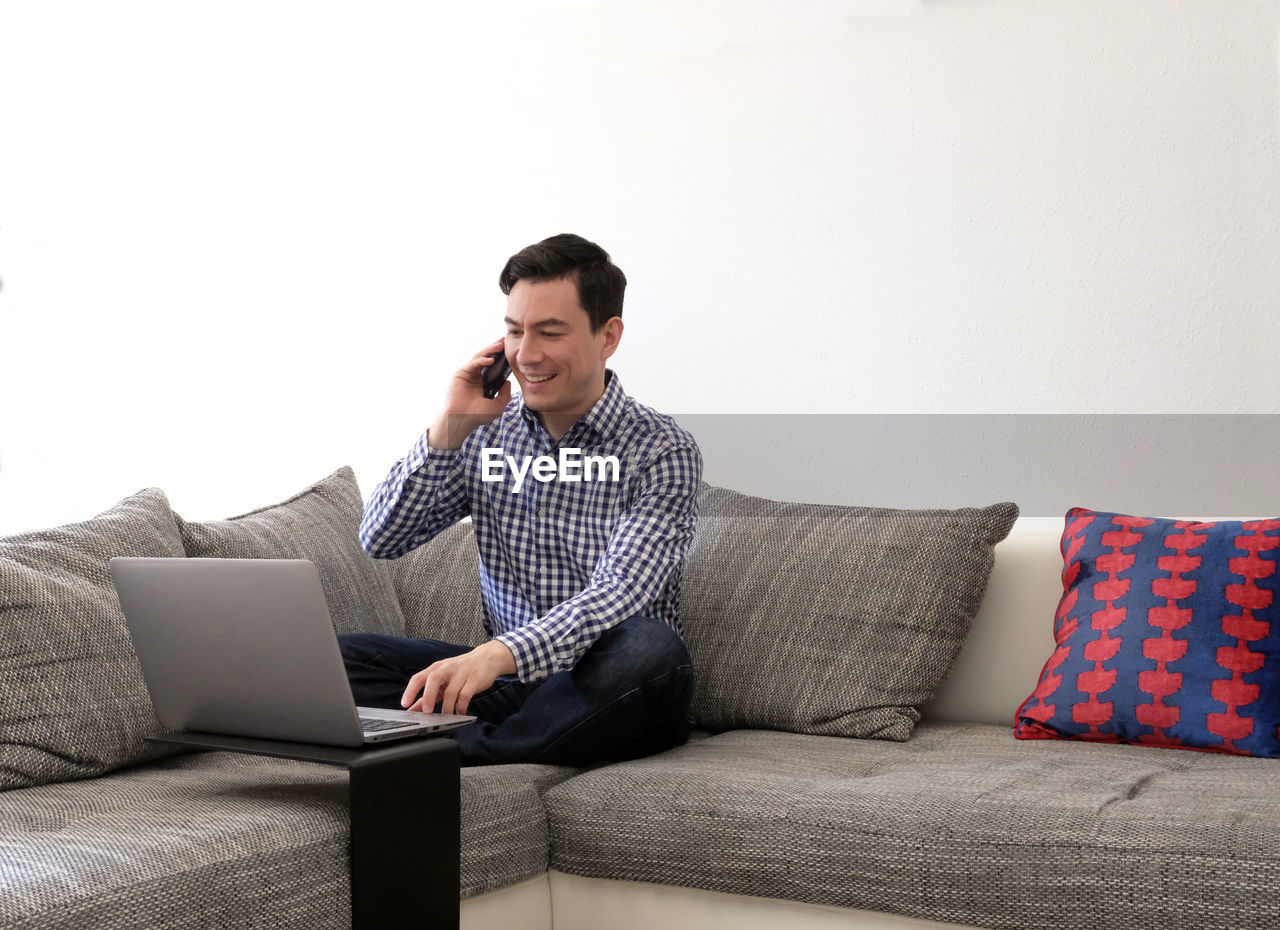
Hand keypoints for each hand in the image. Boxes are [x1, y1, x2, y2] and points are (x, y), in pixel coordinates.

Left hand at [401, 640, 516, 715]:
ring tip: (446, 717)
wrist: (487, 658)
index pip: (419, 677)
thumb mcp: (444, 679)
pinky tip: (460, 713)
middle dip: (428, 696)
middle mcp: (447, 669)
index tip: (404, 704)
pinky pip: (465, 696)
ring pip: (451, 692)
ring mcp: (461, 674)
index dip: (410, 690)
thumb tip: (413, 708)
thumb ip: (429, 694)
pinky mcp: (474, 680)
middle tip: (426, 712)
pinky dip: (461, 707)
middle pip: (433, 679)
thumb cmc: (462, 670)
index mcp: (437, 668)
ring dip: (447, 708)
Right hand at [427, 338, 511, 449]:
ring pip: (480, 357)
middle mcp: (476, 376)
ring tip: (500, 345)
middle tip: (505, 340)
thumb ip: (505, 394)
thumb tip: (508, 382)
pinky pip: (473, 363)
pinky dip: (482, 360)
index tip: (510, 350)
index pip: (494, 365)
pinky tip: (491, 359)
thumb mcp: (498, 405)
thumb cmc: (478, 415)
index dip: (501, 357)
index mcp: (484, 382)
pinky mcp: (461, 373)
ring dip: (490, 350)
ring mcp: (468, 374)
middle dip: (495, 348)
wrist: (462, 419)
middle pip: (487, 358)